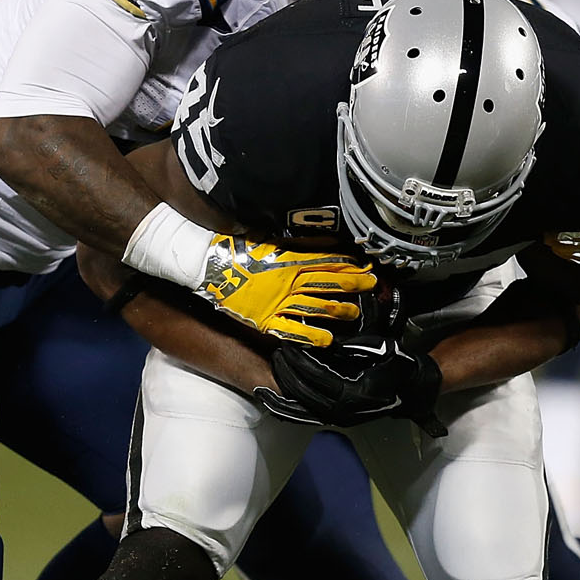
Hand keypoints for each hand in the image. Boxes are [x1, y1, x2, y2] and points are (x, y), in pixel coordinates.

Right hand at [200, 235, 375, 345]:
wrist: (208, 265)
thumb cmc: (235, 249)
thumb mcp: (268, 239)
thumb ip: (297, 243)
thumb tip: (325, 241)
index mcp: (288, 259)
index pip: (325, 261)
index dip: (347, 264)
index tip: (365, 266)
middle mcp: (288, 281)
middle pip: (327, 282)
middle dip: (352, 284)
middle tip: (371, 286)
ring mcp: (277, 302)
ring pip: (315, 306)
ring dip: (337, 309)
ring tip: (355, 312)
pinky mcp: (265, 320)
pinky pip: (291, 330)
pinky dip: (310, 336)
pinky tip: (326, 340)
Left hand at [264, 333, 445, 435]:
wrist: (413, 391)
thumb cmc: (400, 368)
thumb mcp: (383, 350)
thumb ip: (357, 346)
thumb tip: (331, 341)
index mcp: (353, 394)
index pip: (316, 376)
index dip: (298, 360)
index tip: (286, 345)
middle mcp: (342, 411)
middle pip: (302, 392)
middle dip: (285, 373)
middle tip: (275, 353)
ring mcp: (338, 418)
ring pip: (299, 410)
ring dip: (280, 397)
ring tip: (262, 384)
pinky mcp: (335, 419)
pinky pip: (305, 418)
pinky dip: (287, 411)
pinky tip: (272, 403)